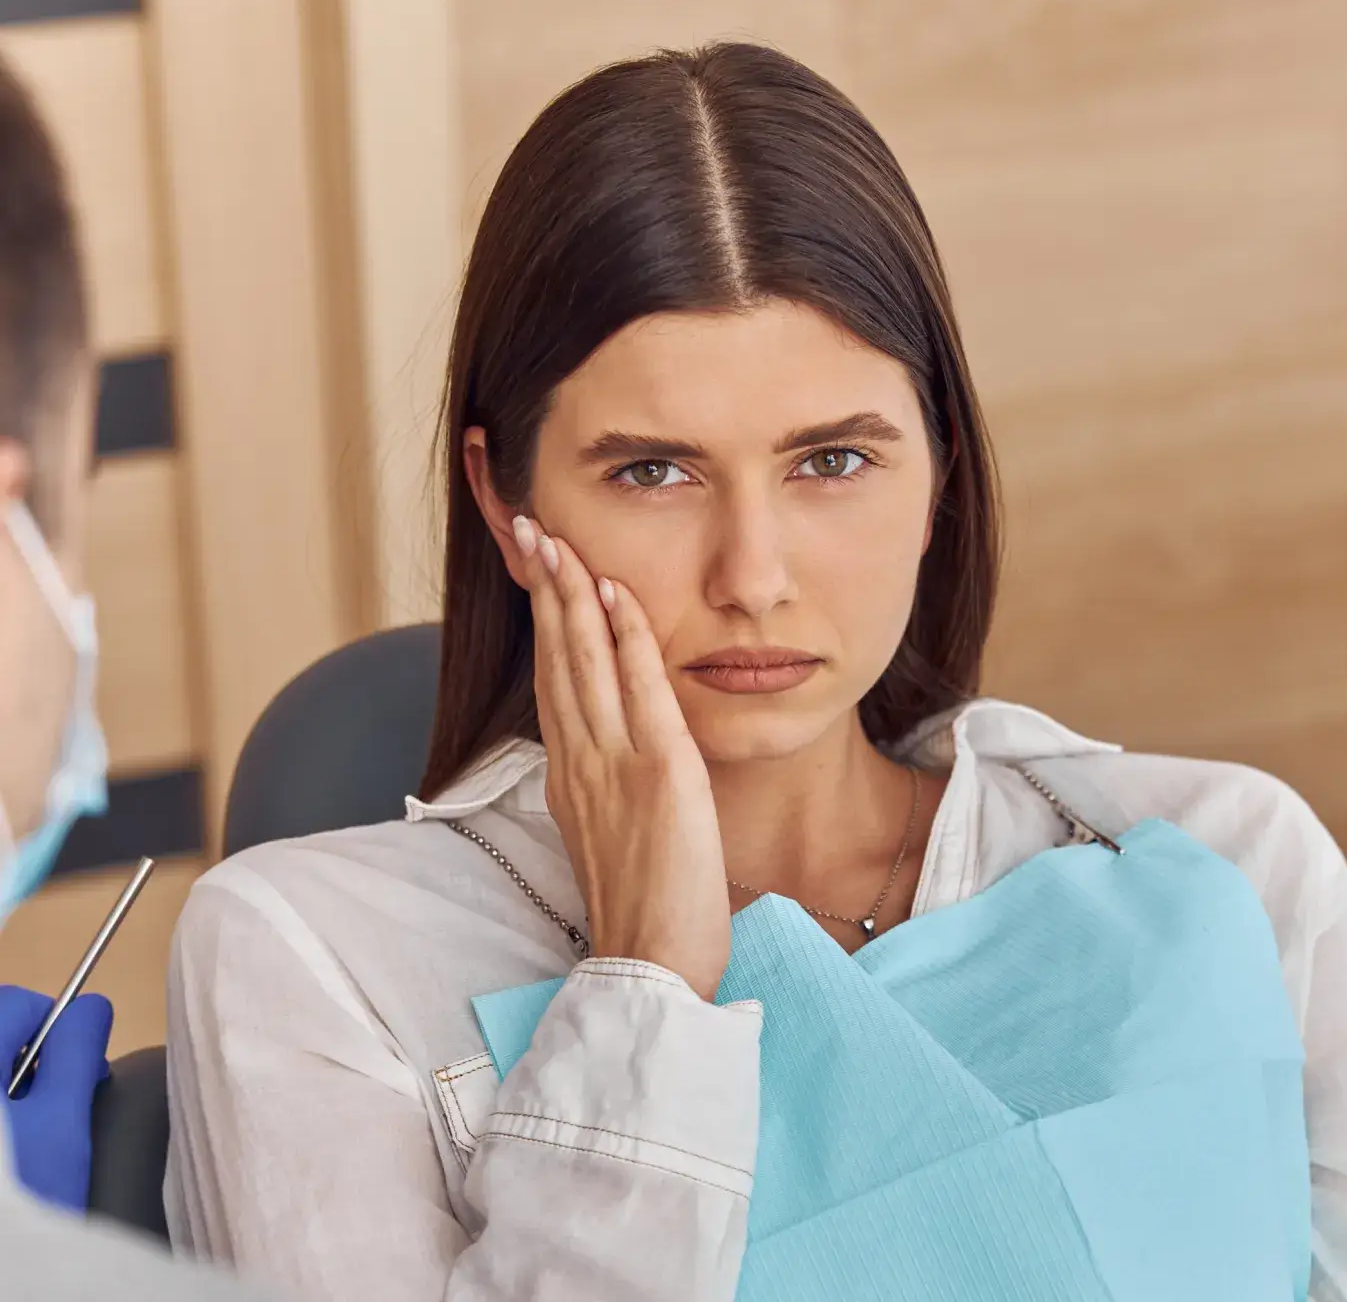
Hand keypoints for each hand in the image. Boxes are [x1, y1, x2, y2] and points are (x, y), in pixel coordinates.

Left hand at [0, 985, 111, 1210]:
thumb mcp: (61, 1128)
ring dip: (8, 1089)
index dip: (56, 1028)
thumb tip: (92, 1005)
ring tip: (23, 1142)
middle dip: (29, 1059)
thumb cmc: (18, 1199)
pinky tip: (3, 1159)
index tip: (81, 1076)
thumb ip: (78, 1054)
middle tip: (54, 1112)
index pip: (14, 1004)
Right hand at [515, 516, 730, 1000]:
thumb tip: (608, 770)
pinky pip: (639, 689)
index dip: (545, 626)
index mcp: (570, 781)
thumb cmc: (643, 918)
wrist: (648, 971)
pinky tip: (616, 594)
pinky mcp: (659, 774)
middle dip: (545, 590)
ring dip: (573, 594)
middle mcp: (579, 764)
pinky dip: (625, 637)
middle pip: (555, 659)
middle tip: (532, 530)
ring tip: (560, 540)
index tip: (540, 576)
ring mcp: (613, 765)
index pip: (554, 685)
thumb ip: (606, 797)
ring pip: (584, 661)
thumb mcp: (612, 844)